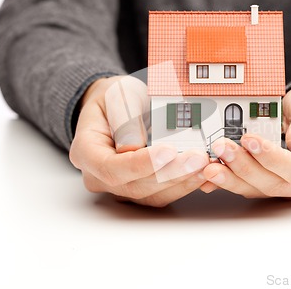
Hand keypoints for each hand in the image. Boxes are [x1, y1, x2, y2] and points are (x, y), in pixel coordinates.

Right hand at [69, 76, 208, 206]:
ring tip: (204, 165)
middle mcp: (100, 177)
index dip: (141, 164)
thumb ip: (124, 120)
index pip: (110, 168)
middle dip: (170, 173)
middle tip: (198, 158)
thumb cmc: (116, 99)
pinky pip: (163, 194)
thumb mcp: (118, 96)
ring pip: (152, 195)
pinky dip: (185, 185)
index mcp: (85, 152)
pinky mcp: (141, 191)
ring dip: (182, 182)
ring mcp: (121, 188)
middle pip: (135, 185)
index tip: (168, 151)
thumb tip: (133, 148)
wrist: (121, 107)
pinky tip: (202, 173)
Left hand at [200, 81, 290, 198]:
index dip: (273, 159)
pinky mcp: (275, 183)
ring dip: (233, 178)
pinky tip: (211, 176)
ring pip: (261, 189)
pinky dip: (231, 180)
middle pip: (277, 183)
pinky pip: (252, 186)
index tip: (250, 140)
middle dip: (245, 167)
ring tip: (211, 165)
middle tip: (222, 148)